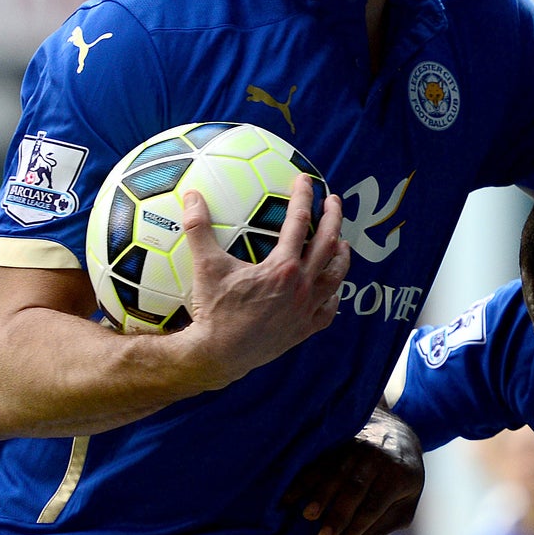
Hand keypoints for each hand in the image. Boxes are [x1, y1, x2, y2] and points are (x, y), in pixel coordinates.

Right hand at [182, 176, 347, 386]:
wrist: (220, 354)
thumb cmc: (213, 310)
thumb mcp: (205, 266)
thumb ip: (199, 228)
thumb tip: (191, 195)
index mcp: (283, 267)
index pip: (299, 222)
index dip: (304, 197)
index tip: (305, 180)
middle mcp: (303, 287)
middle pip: (328, 244)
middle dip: (334, 218)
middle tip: (333, 201)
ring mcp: (307, 309)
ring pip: (336, 276)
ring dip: (341, 255)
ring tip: (341, 241)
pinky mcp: (305, 329)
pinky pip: (329, 309)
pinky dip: (333, 295)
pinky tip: (332, 289)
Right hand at [282, 408, 424, 534]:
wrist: (398, 433)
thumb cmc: (402, 478)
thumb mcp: (405, 503)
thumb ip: (381, 527)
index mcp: (397, 476)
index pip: (373, 506)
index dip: (355, 528)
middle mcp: (377, 459)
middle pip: (354, 489)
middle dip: (337, 516)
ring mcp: (356, 448)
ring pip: (334, 473)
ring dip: (319, 495)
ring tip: (307, 516)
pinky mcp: (339, 443)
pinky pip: (318, 462)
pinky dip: (302, 480)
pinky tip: (289, 498)